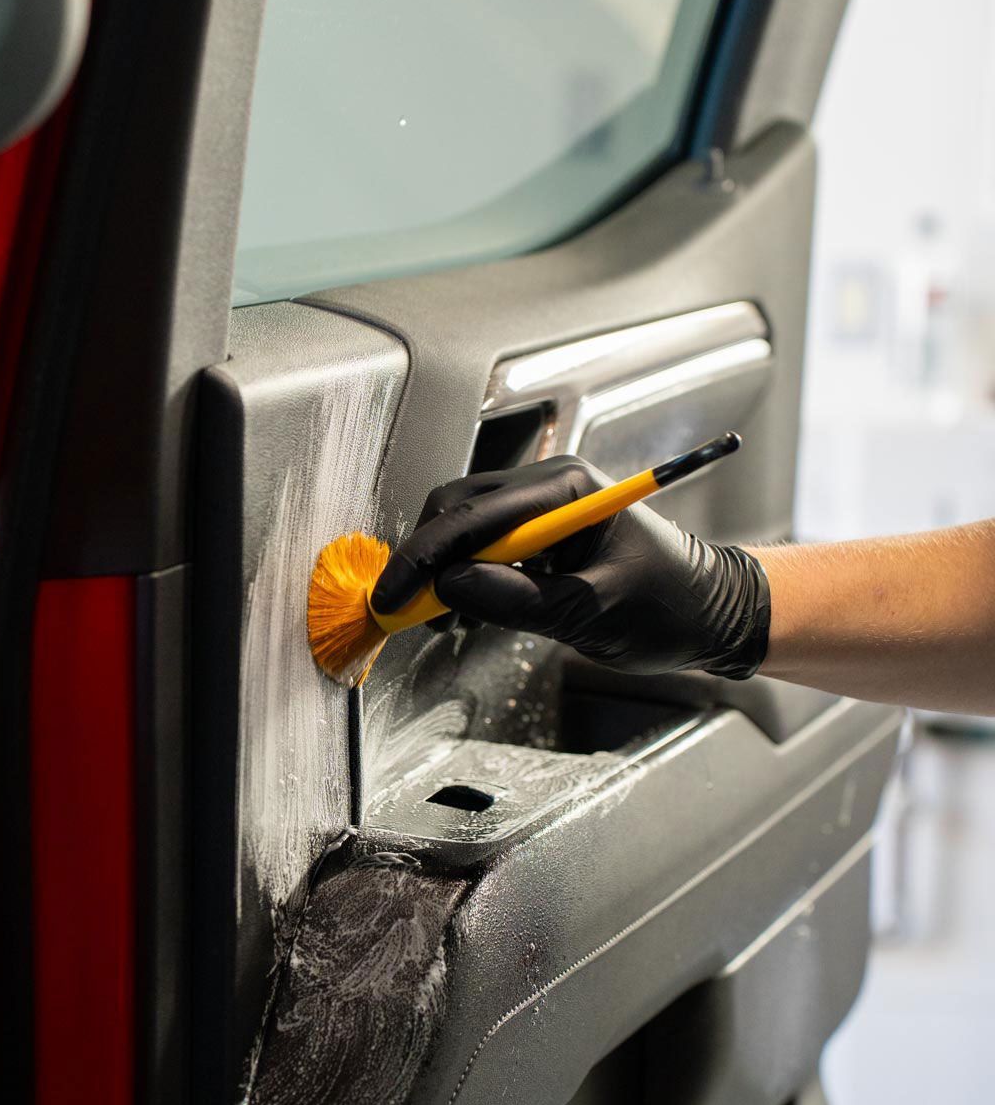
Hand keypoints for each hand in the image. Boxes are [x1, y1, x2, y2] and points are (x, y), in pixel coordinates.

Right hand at [370, 455, 770, 679]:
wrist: (711, 614)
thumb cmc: (670, 609)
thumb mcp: (591, 613)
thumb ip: (518, 600)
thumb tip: (449, 588)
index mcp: (567, 489)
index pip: (474, 515)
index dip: (423, 557)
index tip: (393, 597)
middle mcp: (550, 484)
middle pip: (459, 509)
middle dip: (427, 559)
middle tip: (413, 612)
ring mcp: (545, 505)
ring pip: (466, 526)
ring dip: (445, 570)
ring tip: (449, 620)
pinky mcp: (542, 531)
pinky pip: (486, 544)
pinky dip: (467, 576)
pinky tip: (473, 610)